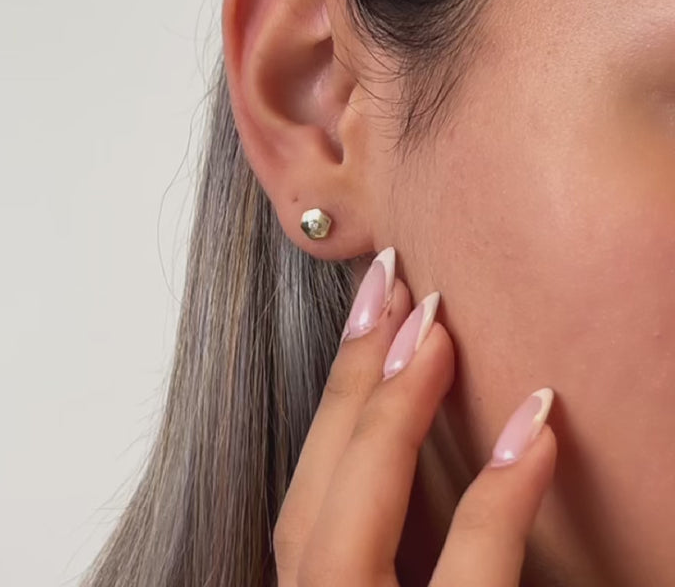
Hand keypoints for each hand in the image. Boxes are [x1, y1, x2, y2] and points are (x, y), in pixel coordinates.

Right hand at [272, 251, 556, 585]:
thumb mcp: (375, 582)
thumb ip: (379, 534)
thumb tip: (407, 428)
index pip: (306, 493)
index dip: (338, 393)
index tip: (370, 307)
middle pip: (315, 490)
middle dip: (353, 379)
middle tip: (393, 286)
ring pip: (356, 521)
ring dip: (395, 414)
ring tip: (435, 332)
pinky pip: (470, 577)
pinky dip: (498, 503)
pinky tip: (536, 433)